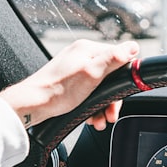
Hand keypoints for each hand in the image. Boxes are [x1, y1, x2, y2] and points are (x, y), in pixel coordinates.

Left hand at [0, 38, 139, 130]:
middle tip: (110, 114)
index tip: (121, 97)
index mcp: (87, 49)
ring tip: (99, 120)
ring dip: (103, 106)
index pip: (119, 59)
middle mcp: (81, 55)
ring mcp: (75, 68)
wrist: (33, 105)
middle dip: (112, 99)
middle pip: (110, 76)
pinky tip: (90, 116)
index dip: (123, 80)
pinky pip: (89, 92)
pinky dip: (92, 106)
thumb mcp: (92, 74)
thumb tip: (133, 47)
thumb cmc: (58, 90)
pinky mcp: (70, 81)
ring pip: (100, 87)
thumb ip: (113, 59)